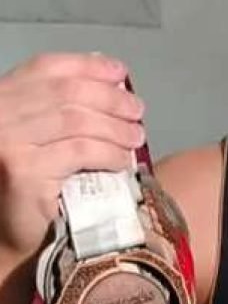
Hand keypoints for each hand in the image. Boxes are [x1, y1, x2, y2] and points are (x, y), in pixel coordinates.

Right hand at [0, 53, 144, 259]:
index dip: (89, 67)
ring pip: (78, 121)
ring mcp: (6, 141)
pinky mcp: (23, 170)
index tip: (120, 74)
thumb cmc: (38, 182)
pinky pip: (81, 151)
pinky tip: (123, 161)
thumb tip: (114, 80)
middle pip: (68, 92)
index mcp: (1, 96)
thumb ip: (66, 104)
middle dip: (112, 99)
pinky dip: (110, 153)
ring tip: (136, 138)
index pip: (48, 67)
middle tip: (138, 112)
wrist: (18, 236)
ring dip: (117, 128)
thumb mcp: (46, 132)